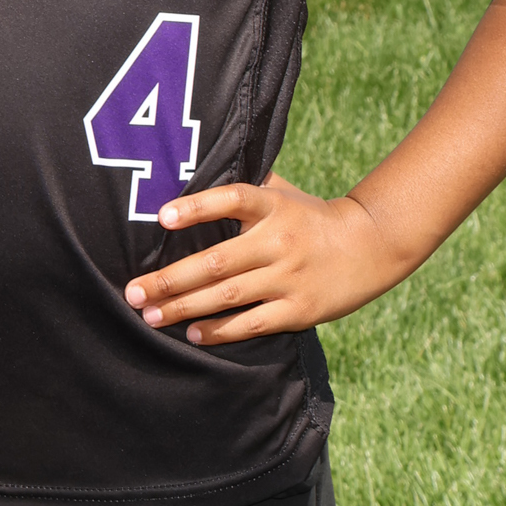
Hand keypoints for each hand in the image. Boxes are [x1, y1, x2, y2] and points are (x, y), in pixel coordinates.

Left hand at [126, 173, 412, 344]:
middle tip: (134, 291)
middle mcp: (278, 241)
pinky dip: (221, 330)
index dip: (197, 207)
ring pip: (229, 296)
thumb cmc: (310, 216)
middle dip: (171, 279)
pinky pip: (253, 323)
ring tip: (151, 315)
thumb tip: (191, 171)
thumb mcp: (283, 192)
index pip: (233, 198)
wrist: (371, 246)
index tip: (162, 217)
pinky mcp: (299, 309)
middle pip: (217, 262)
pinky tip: (192, 334)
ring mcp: (289, 277)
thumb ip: (244, 187)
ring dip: (185, 308)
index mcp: (272, 206)